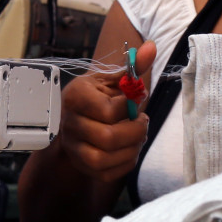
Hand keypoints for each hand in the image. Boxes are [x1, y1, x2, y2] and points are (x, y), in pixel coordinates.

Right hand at [55, 40, 156, 181]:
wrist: (81, 113)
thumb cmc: (101, 94)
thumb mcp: (114, 77)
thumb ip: (133, 66)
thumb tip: (151, 47)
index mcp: (76, 96)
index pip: (108, 111)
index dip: (128, 108)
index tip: (132, 102)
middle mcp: (69, 123)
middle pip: (107, 138)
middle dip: (135, 132)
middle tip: (142, 122)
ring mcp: (73, 146)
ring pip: (103, 159)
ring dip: (131, 150)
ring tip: (137, 137)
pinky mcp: (81, 164)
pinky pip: (105, 173)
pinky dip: (125, 163)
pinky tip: (130, 149)